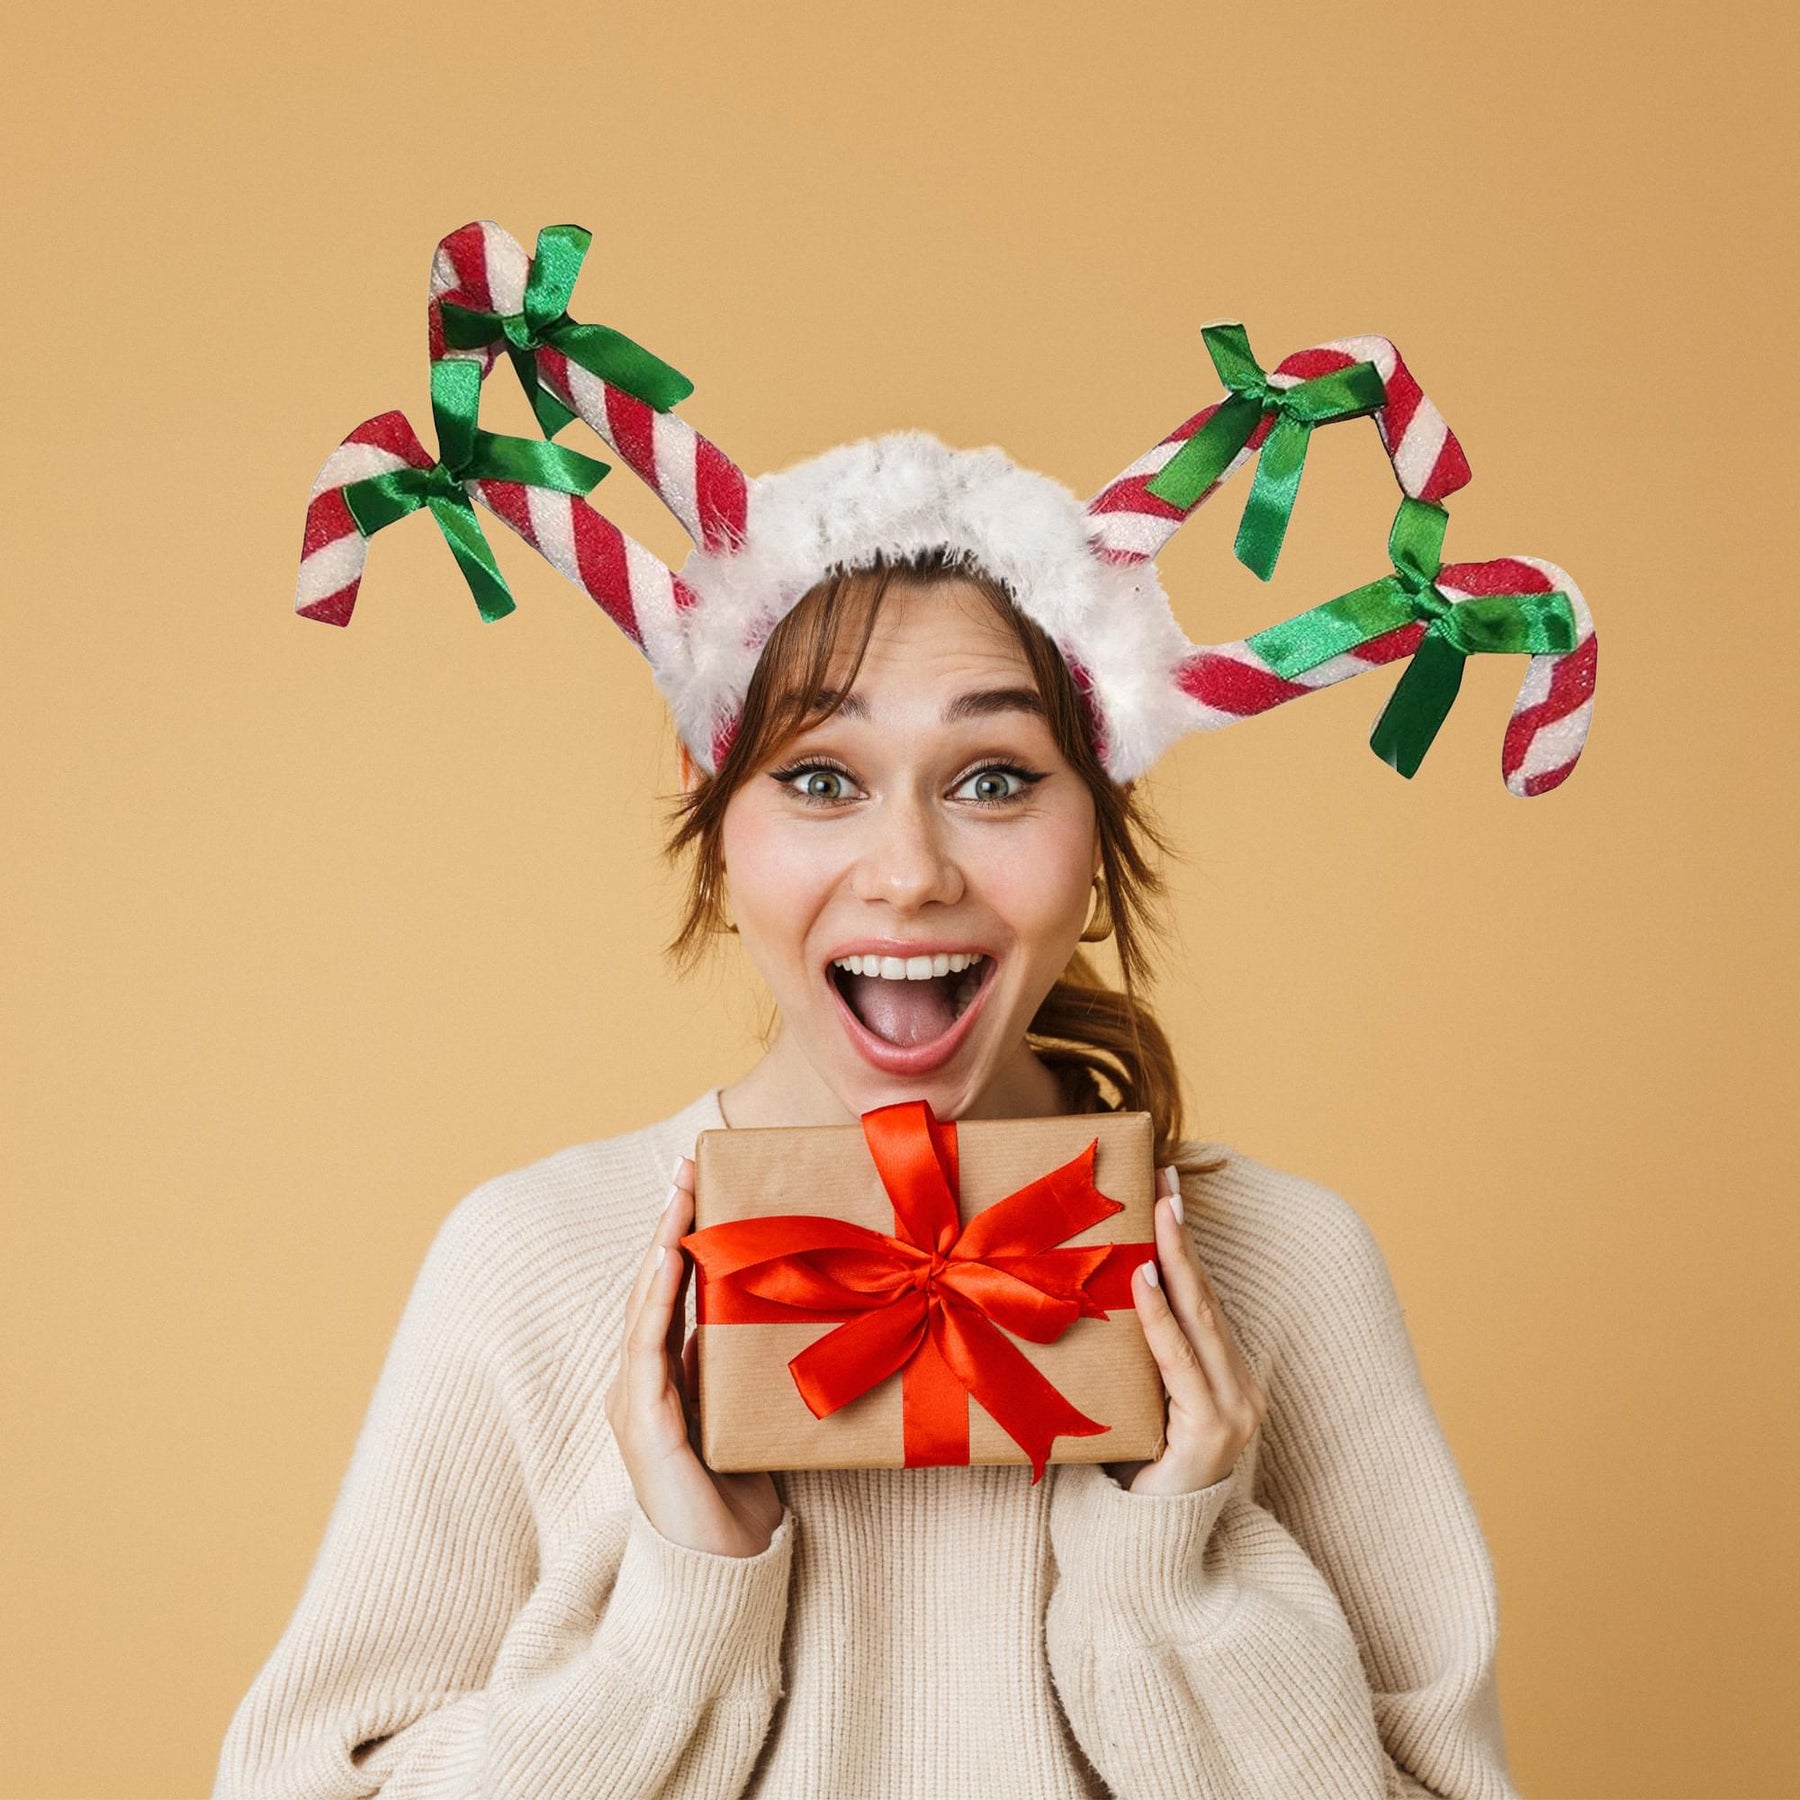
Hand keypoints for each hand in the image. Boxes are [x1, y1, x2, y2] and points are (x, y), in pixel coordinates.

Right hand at [604, 1156, 783, 1556]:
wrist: (726, 1570)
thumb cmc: (741, 1492)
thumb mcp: (742, 1408)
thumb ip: (734, 1361)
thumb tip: (756, 1306)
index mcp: (660, 1376)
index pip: (665, 1290)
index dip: (676, 1233)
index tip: (694, 1179)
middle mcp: (638, 1383)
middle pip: (649, 1286)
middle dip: (668, 1223)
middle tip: (687, 1165)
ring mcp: (634, 1403)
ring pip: (643, 1308)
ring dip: (660, 1247)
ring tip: (678, 1197)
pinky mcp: (646, 1428)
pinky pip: (648, 1351)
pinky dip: (656, 1302)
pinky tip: (668, 1262)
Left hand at [1103, 1164, 1267, 1496]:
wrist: (1143, 1552)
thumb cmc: (1132, 1471)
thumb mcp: (1136, 1402)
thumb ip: (1137, 1357)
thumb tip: (1099, 1289)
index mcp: (1227, 1378)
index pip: (1203, 1297)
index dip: (1186, 1241)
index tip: (1168, 1187)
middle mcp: (1241, 1389)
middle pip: (1206, 1296)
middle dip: (1183, 1233)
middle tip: (1164, 1179)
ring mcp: (1233, 1410)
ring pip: (1199, 1319)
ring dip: (1177, 1259)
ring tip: (1159, 1210)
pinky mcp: (1212, 1432)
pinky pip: (1180, 1362)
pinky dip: (1160, 1318)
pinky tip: (1144, 1280)